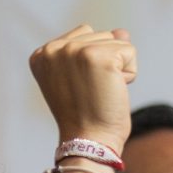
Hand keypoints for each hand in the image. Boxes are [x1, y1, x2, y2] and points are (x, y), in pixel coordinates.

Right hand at [30, 24, 137, 150]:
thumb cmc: (86, 116)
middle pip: (100, 35)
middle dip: (106, 63)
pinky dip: (130, 73)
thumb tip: (122, 31)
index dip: (91, 63)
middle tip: (92, 92)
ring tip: (101, 92)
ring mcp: (74, 50)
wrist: (88, 142)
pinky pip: (129, 51)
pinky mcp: (97, 56)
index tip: (81, 89)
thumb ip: (96, 49)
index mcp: (42, 54)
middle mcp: (54, 48)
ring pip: (116, 41)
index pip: (83, 35)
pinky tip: (113, 91)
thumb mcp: (83, 78)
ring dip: (118, 68)